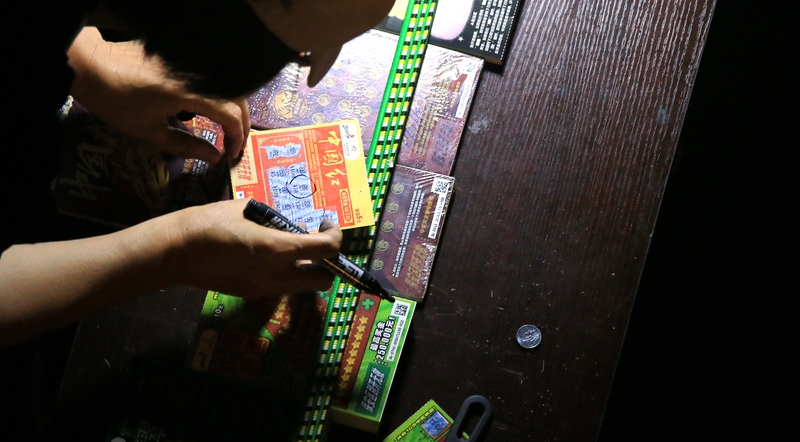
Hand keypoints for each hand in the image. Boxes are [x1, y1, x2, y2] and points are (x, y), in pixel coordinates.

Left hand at [68, 27, 249, 162]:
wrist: (93, 66)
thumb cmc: (117, 102)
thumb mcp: (149, 132)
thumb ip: (186, 146)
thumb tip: (215, 157)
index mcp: (190, 93)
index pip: (230, 115)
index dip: (237, 137)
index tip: (232, 154)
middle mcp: (197, 76)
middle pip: (237, 98)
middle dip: (241, 123)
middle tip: (236, 143)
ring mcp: (193, 66)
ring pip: (229, 86)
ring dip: (233, 108)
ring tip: (227, 128)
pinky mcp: (185, 61)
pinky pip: (213, 79)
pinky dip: (219, 95)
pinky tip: (211, 109)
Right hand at [164, 199, 342, 298]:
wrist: (176, 251)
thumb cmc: (210, 221)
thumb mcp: (249, 209)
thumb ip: (275, 220)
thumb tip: (289, 223)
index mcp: (278, 249)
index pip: (327, 249)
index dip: (335, 235)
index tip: (326, 223)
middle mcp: (277, 274)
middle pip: (324, 280)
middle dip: (328, 262)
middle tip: (316, 242)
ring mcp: (264, 288)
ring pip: (303, 287)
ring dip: (308, 269)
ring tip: (295, 249)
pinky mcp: (252, 293)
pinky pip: (281, 287)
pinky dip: (287, 274)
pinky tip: (270, 257)